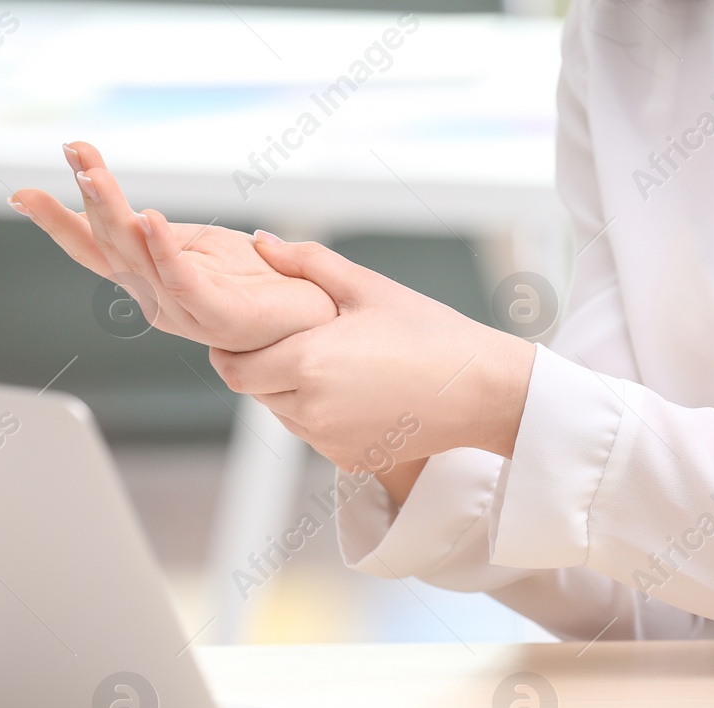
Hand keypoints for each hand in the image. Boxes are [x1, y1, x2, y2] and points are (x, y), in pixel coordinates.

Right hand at [10, 142, 336, 351]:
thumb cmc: (262, 283)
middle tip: (74, 153)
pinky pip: (182, 281)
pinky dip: (162, 249)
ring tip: (94, 172)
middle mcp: (156, 297)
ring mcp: (184, 310)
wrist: (314, 319)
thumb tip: (131, 215)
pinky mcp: (219, 315)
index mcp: (149, 277)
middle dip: (89, 196)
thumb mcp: (201, 247)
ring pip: (136, 257)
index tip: (21, 192)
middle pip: (108, 243)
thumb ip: (163, 238)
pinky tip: (148, 218)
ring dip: (113, 211)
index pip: (93, 246)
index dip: (58, 221)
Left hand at [209, 235, 536, 471]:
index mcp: (307, 364)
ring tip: (326, 362)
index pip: (235, 369)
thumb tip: (262, 241)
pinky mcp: (349, 460)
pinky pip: (314, 435)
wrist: (483, 390)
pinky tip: (352, 390)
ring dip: (288, 391)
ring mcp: (329, 442)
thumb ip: (307, 263)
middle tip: (286, 341)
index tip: (239, 336)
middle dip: (260, 367)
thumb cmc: (430, 333)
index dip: (230, 352)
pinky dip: (318, 414)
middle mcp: (311, 411)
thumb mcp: (368, 287)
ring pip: (283, 415)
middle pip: (255, 393)